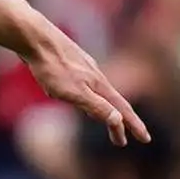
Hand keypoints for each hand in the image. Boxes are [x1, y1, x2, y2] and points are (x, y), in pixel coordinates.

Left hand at [19, 10, 149, 146]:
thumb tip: (118, 120)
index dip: (133, 125)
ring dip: (102, 109)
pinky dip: (86, 96)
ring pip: (96, 92)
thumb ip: (96, 106)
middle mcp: (93, 74)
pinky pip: (80, 83)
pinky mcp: (66, 61)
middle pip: (110, 102)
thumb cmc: (52, 66)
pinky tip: (74, 94)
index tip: (146, 139)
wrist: (33, 36)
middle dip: (117, 123)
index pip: (121, 109)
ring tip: (102, 122)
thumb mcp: (74, 92)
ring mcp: (80, 66)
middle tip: (120, 142)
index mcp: (98, 84)